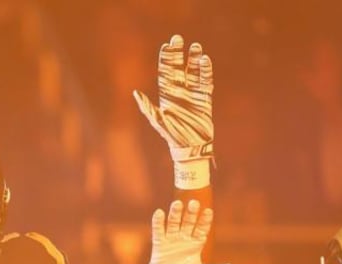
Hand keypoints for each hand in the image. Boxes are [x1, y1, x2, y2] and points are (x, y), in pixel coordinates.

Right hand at [126, 200, 232, 263]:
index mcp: (196, 244)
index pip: (202, 228)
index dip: (205, 220)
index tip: (209, 211)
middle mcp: (184, 239)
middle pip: (189, 222)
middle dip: (191, 213)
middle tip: (194, 202)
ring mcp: (171, 240)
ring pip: (174, 223)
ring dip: (175, 214)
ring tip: (177, 204)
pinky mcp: (159, 245)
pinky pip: (159, 231)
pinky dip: (158, 222)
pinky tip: (159, 213)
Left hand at [134, 34, 213, 164]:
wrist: (191, 147)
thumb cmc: (172, 136)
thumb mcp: (158, 121)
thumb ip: (148, 108)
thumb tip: (136, 93)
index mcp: (166, 95)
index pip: (165, 72)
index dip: (166, 59)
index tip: (166, 46)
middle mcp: (179, 92)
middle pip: (178, 68)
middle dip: (177, 54)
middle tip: (178, 38)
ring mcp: (192, 94)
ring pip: (193, 71)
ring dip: (193, 59)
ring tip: (195, 46)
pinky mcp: (204, 99)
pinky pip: (205, 81)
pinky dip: (205, 71)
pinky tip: (205, 60)